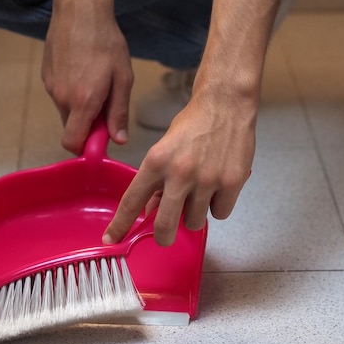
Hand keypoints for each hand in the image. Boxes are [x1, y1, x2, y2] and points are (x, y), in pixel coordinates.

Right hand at [41, 0, 132, 154]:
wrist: (80, 10)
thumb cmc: (107, 43)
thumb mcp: (122, 78)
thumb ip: (118, 112)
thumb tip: (118, 141)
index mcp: (82, 102)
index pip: (72, 143)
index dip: (85, 148)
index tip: (100, 140)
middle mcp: (62, 98)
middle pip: (72, 128)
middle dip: (88, 125)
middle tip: (106, 104)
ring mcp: (51, 86)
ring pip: (66, 111)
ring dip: (81, 107)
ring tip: (97, 82)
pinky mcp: (46, 75)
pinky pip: (60, 95)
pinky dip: (72, 93)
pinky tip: (83, 71)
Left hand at [103, 86, 255, 245]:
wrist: (227, 104)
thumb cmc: (193, 125)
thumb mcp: (165, 149)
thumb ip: (157, 181)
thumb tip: (150, 210)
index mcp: (156, 161)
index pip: (132, 201)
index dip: (120, 225)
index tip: (111, 239)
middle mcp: (179, 173)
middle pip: (164, 225)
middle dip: (163, 237)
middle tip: (166, 235)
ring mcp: (207, 179)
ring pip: (194, 222)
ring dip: (195, 213)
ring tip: (201, 191)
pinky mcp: (231, 182)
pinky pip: (219, 213)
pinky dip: (217, 206)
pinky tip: (218, 187)